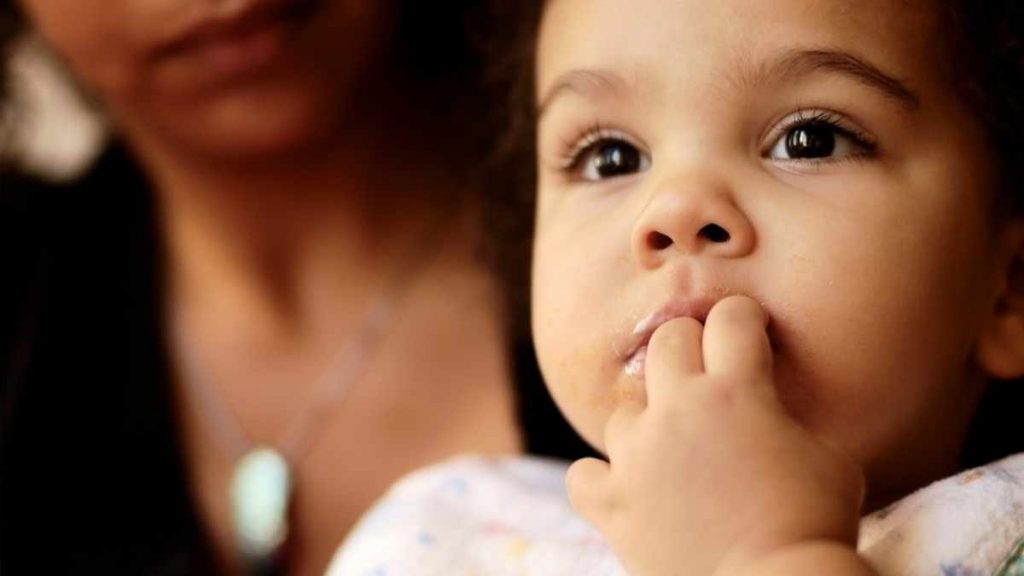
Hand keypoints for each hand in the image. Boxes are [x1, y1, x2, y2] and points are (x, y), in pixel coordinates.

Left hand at [566, 295, 865, 575]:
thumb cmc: (815, 524)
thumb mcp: (828, 458)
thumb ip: (786, 420)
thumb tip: (768, 414)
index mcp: (737, 390)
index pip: (732, 317)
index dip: (744, 319)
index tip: (749, 333)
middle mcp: (678, 410)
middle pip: (667, 341)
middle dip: (689, 348)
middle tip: (707, 377)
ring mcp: (638, 455)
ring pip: (623, 412)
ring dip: (647, 427)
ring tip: (672, 454)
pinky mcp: (613, 502)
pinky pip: (582, 475)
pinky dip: (600, 480)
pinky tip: (623, 488)